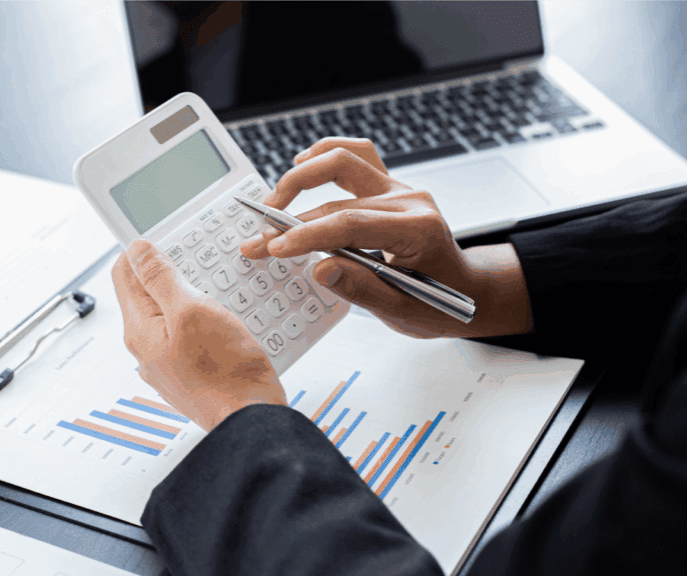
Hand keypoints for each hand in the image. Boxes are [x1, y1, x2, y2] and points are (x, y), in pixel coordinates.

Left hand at [112, 241, 286, 430]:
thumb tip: (138, 250)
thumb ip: (161, 279)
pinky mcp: (191, 370)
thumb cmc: (226, 372)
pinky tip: (228, 318)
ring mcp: (168, 361)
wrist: (251, 418)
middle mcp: (148, 347)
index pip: (124, 273)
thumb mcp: (192, 311)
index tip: (168, 238)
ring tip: (218, 291)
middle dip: (173, 272)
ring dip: (193, 295)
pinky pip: (191, 333)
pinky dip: (206, 318)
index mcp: (140, 330)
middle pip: (149, 293)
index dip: (143, 250)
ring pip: (173, 312)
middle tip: (200, 263)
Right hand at [240, 138, 532, 338]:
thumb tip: (319, 268)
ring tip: (272, 202)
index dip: (307, 235)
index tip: (274, 249)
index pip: (351, 224)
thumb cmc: (436, 302)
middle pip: (339, 193)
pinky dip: (326, 154)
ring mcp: (400, 188)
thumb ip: (361, 289)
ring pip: (344, 159)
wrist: (465, 289)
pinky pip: (357, 154)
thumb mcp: (401, 311)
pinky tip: (301, 164)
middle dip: (291, 218)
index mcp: (418, 230)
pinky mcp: (389, 186)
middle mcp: (409, 200)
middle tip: (260, 240)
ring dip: (302, 176)